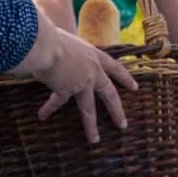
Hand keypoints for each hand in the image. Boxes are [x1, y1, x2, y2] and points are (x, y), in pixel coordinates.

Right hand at [32, 27, 136, 142]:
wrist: (46, 43)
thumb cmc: (54, 36)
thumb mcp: (69, 40)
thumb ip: (70, 51)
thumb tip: (62, 55)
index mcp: (94, 55)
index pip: (115, 67)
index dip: (125, 77)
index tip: (135, 87)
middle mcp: (92, 70)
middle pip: (109, 93)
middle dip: (117, 110)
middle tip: (123, 124)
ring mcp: (81, 82)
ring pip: (89, 108)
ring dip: (91, 125)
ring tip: (94, 140)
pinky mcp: (66, 89)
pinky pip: (57, 102)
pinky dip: (48, 108)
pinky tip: (42, 116)